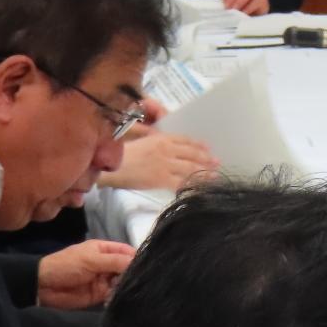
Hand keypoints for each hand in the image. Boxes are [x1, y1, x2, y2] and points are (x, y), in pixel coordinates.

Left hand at [37, 239, 135, 309]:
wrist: (43, 286)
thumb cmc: (66, 265)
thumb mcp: (91, 259)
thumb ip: (115, 261)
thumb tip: (139, 263)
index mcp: (105, 249)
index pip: (128, 251)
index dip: (139, 257)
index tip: (150, 266)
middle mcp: (107, 264)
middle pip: (127, 267)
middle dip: (135, 273)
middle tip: (144, 281)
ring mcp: (104, 280)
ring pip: (123, 282)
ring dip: (128, 286)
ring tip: (135, 290)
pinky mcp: (100, 295)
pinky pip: (114, 295)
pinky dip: (119, 296)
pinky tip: (123, 298)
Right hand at [100, 130, 217, 192]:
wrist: (109, 165)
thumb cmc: (121, 153)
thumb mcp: (141, 140)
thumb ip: (155, 141)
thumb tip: (166, 147)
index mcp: (161, 138)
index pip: (185, 140)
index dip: (198, 145)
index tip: (208, 149)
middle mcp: (167, 149)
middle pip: (192, 154)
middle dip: (206, 159)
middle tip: (217, 163)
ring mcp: (166, 164)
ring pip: (191, 168)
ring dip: (204, 172)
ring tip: (214, 176)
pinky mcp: (161, 179)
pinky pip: (181, 183)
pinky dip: (192, 186)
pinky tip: (199, 189)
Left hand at [220, 0, 270, 14]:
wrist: (253, 16)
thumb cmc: (239, 8)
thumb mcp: (230, 3)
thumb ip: (226, 2)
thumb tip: (220, 7)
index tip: (223, 2)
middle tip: (228, 7)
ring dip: (241, 0)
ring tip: (235, 10)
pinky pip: (256, 1)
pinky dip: (249, 7)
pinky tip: (244, 13)